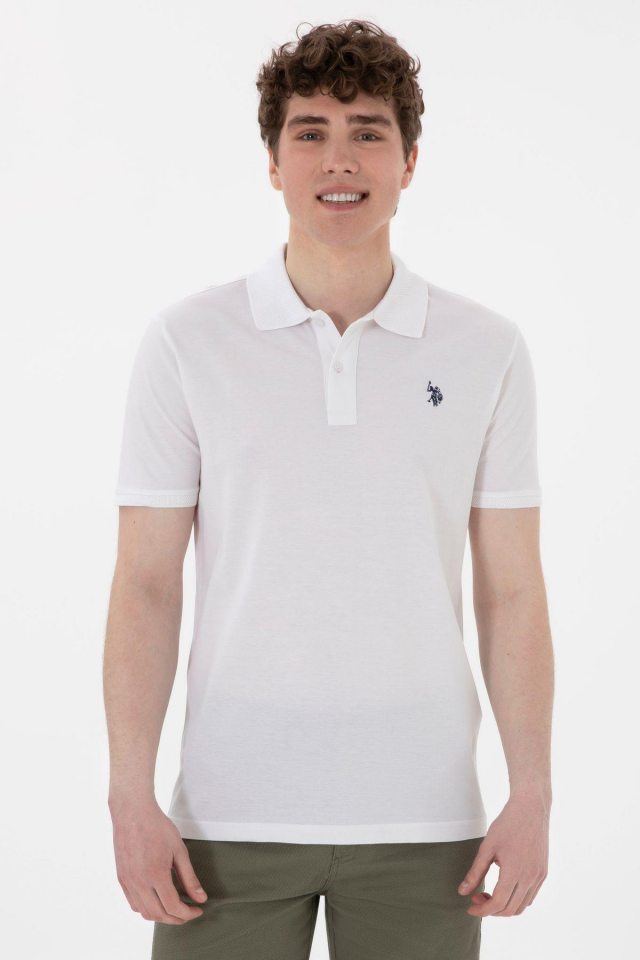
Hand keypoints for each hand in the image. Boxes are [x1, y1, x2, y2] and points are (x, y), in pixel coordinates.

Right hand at [110, 796, 207, 923]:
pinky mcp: (121, 878)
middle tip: (189, 913)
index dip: (188, 913)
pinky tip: (157, 901)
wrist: (132, 812)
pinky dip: (146, 909)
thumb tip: (201, 898)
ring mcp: (128, 881)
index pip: (173, 906)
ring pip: (144, 912)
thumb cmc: (157, 827)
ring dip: (161, 916)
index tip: (198, 909)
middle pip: (158, 914)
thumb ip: (189, 877)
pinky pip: (133, 903)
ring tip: (175, 909)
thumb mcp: (179, 850)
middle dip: (176, 919)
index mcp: (155, 874)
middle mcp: (139, 882)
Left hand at [457, 791, 549, 916]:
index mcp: (514, 872)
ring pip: (522, 906)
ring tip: (489, 893)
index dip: (482, 910)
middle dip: (491, 909)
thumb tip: (462, 892)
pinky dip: (516, 899)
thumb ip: (475, 872)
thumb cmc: (507, 824)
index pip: (498, 904)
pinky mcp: (543, 872)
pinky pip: (530, 896)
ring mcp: (539, 876)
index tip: (470, 906)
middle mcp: (530, 878)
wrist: (531, 807)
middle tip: (477, 897)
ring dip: (504, 906)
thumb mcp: (487, 847)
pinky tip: (504, 887)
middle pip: (510, 909)